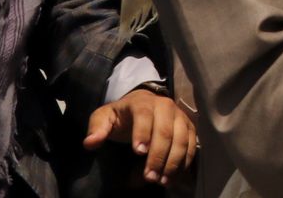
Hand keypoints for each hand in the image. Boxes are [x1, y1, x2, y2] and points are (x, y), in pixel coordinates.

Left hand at [83, 88, 197, 186]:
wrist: (145, 105)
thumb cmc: (122, 115)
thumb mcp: (104, 118)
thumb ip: (97, 129)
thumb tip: (90, 143)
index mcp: (143, 102)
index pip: (144, 115)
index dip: (143, 132)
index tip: (138, 152)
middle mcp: (165, 106)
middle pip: (165, 131)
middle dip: (158, 156)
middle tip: (149, 177)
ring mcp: (180, 117)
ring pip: (181, 139)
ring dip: (173, 162)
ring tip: (161, 181)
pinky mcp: (189, 128)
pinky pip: (192, 145)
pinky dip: (184, 162)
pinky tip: (173, 177)